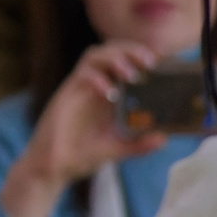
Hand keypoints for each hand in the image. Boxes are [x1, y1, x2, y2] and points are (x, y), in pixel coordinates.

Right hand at [0, 41, 169, 216]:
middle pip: (110, 51)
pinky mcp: (66, 96)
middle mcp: (95, 86)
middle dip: (131, 50)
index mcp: (109, 93)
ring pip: (94, 56)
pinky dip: (96, 79)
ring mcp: (79, 89)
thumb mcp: (117, 149)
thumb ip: (139, 144)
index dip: (142, 54)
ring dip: (115, 59)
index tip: (163, 57)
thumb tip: (163, 138)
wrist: (52, 167)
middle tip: (150, 61)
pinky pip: (80, 76)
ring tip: (131, 74)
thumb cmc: (82, 154)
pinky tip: (109, 93)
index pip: (125, 61)